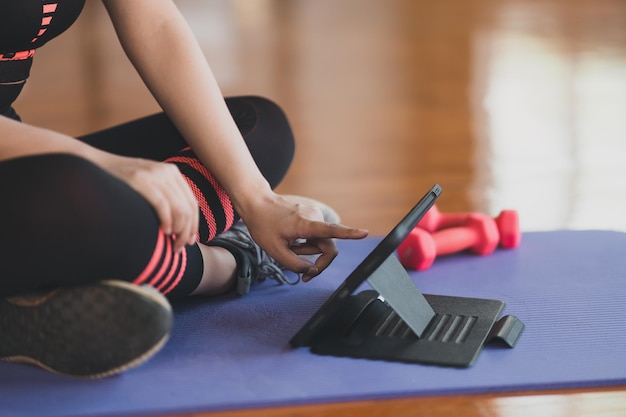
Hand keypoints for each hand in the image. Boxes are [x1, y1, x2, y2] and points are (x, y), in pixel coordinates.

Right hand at [100, 155, 197, 251]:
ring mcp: (154, 174)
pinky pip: (162, 205)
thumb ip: (165, 198)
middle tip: (180, 247)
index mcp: (172, 173)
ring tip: (173, 244)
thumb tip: (182, 226)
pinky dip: (166, 221)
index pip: (192, 203)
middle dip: (187, 231)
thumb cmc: (121, 183)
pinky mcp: (140, 179)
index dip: (194, 225)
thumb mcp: (148, 185)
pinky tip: (164, 232)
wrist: (93, 164)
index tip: (190, 241)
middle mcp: (167, 171)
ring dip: (179, 231)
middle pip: (188, 208)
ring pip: (179, 209)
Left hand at [239, 193, 367, 281]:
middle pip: (327, 248)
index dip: (350, 234)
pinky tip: (291, 238)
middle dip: (316, 261)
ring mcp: (314, 214)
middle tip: (302, 274)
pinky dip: (306, 243)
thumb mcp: (275, 251)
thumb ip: (295, 265)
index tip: (364, 233)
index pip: (331, 230)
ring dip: (307, 251)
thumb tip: (312, 271)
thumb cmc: (263, 226)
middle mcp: (314, 217)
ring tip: (289, 246)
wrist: (257, 203)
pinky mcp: (312, 215)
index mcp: (305, 224)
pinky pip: (315, 236)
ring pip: (320, 243)